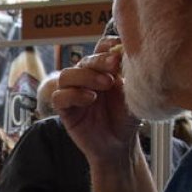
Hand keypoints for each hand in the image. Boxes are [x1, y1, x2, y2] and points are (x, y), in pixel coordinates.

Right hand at [52, 37, 140, 164]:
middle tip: (114, 65)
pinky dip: (73, 95)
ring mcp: (74, 94)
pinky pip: (59, 97)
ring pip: (66, 75)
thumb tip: (126, 52)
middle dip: (99, 60)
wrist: (120, 145)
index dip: (107, 46)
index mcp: (104, 71)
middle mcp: (87, 79)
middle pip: (84, 60)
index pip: (100, 49)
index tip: (120, 49)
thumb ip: (127, 74)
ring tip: (105, 85)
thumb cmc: (127, 119)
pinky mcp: (65, 110)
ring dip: (85, 76)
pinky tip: (90, 99)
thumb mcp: (133, 93)